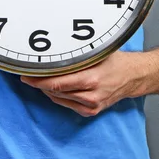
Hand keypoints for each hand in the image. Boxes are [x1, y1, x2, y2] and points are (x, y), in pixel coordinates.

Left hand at [20, 50, 148, 116]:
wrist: (132, 76)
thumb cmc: (114, 60)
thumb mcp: (96, 50)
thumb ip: (76, 52)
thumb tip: (54, 46)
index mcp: (90, 78)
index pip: (57, 82)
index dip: (38, 80)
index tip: (26, 75)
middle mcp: (90, 95)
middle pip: (55, 91)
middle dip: (39, 83)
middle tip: (27, 74)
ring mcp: (91, 105)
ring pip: (59, 98)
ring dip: (47, 89)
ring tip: (39, 78)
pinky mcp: (91, 111)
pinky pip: (67, 104)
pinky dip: (58, 95)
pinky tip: (54, 86)